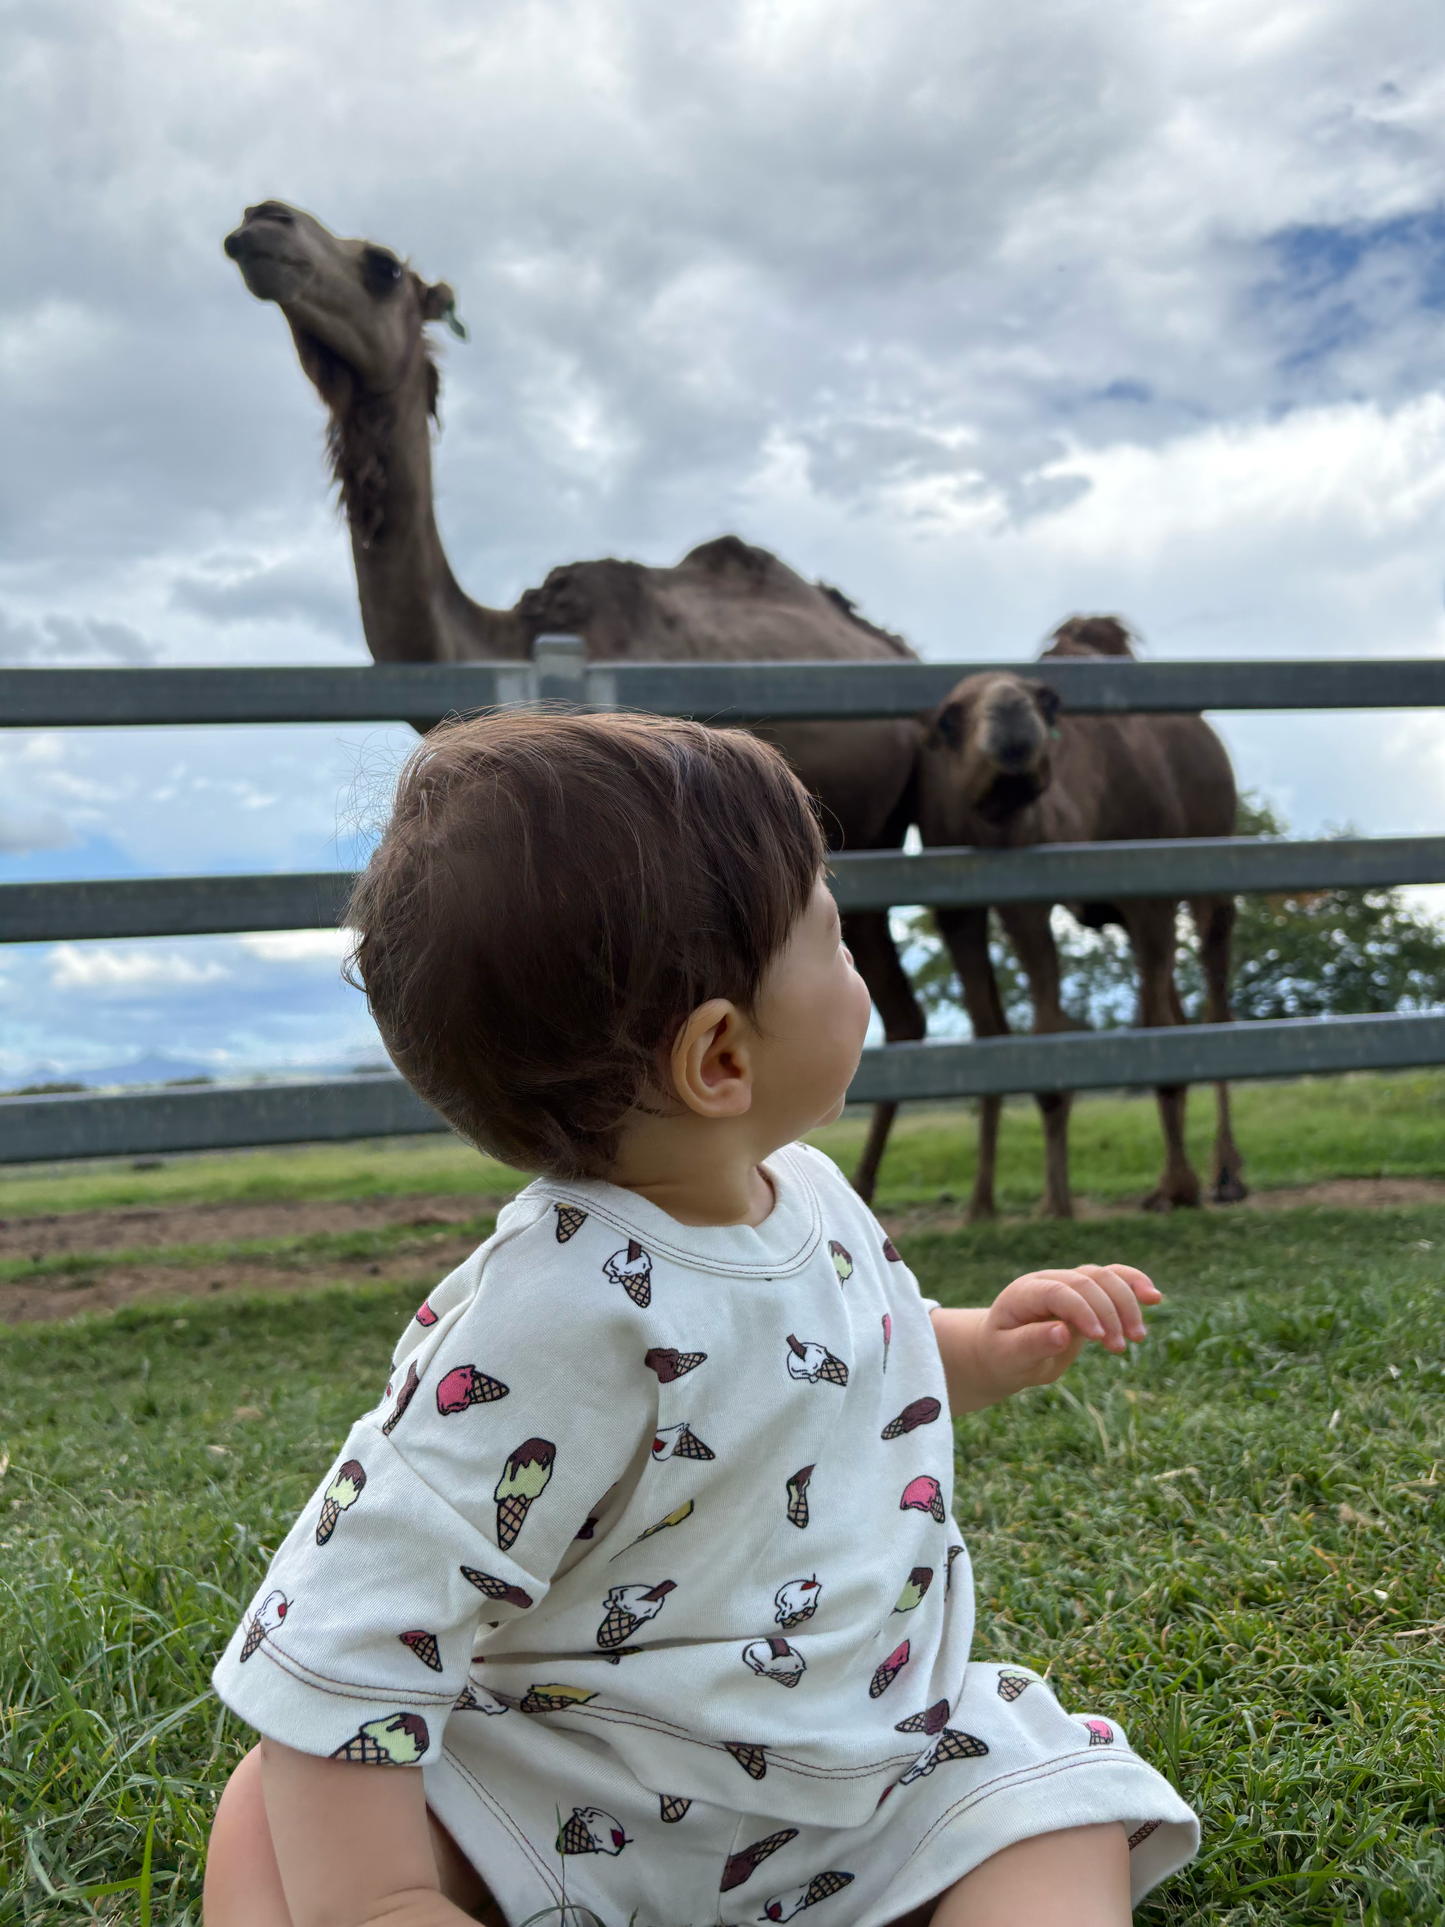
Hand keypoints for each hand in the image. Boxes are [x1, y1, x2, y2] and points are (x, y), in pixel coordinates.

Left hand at [930, 1264, 1159, 1411]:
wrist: (1004, 1351)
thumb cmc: (1003, 1354)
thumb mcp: (1010, 1355)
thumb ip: (1032, 1343)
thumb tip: (1062, 1332)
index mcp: (1024, 1293)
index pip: (1059, 1291)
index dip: (1083, 1310)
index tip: (1100, 1337)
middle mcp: (1048, 1280)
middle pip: (1087, 1281)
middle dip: (1109, 1312)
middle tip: (1121, 1347)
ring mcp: (1068, 1283)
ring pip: (1105, 1277)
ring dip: (1127, 1303)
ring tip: (1138, 1337)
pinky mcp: (1086, 1293)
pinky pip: (1113, 1279)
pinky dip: (1134, 1284)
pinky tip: (1154, 1297)